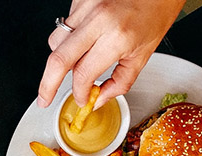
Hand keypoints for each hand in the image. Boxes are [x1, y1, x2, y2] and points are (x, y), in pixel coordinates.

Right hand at [37, 0, 184, 108]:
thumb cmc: (157, 11)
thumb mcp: (144, 53)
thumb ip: (120, 81)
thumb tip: (99, 98)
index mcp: (117, 36)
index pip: (84, 73)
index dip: (79, 92)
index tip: (81, 99)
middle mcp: (98, 19)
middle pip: (58, 59)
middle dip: (47, 85)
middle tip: (44, 99)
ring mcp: (86, 6)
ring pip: (56, 42)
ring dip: (60, 60)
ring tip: (73, 64)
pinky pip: (65, 26)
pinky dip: (69, 38)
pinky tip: (85, 39)